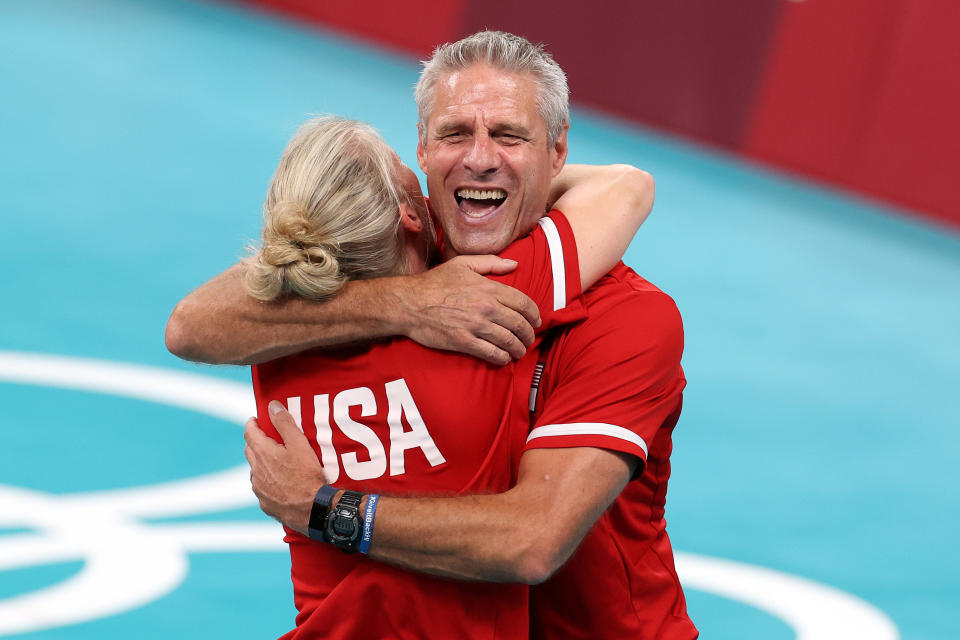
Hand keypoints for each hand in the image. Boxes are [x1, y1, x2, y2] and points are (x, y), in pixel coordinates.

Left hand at [244, 400, 325, 534]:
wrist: (311, 509)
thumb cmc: (308, 475)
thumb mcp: (299, 444)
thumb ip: (284, 423)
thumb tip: (272, 406)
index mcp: (263, 454)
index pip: (249, 433)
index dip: (252, 424)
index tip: (255, 420)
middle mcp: (256, 471)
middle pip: (250, 450)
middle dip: (255, 441)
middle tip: (266, 437)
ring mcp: (259, 488)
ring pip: (255, 470)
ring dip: (261, 462)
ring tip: (275, 460)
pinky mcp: (264, 503)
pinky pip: (261, 487)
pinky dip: (267, 480)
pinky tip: (279, 481)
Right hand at [397, 256, 540, 364]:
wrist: (409, 303)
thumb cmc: (433, 282)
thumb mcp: (462, 264)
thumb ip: (490, 263)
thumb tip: (514, 264)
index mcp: (488, 288)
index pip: (523, 302)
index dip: (534, 314)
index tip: (536, 320)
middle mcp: (486, 307)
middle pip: (519, 324)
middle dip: (529, 334)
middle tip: (529, 339)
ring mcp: (476, 326)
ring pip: (508, 341)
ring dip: (518, 348)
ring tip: (520, 351)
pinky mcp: (464, 342)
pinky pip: (491, 353)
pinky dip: (502, 358)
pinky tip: (504, 358)